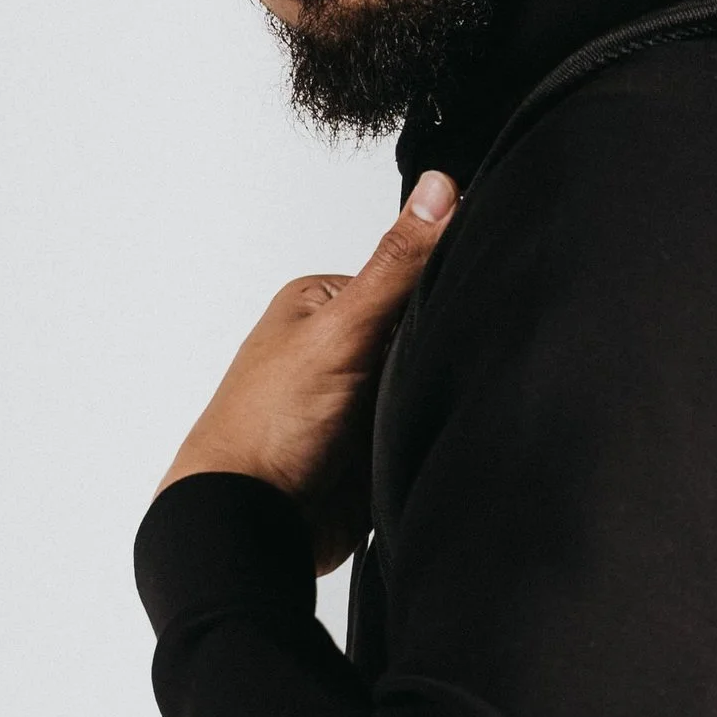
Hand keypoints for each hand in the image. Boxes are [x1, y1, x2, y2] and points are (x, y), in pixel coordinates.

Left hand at [159, 171, 458, 572]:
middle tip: (440, 369)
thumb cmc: (269, 427)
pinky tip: (435, 435)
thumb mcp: (342, 330)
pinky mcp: (372, 448)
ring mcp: (356, 399)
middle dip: (439, 351)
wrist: (252, 526)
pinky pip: (421, 429)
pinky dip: (430, 433)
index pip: (409, 274)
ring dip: (435, 397)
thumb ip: (397, 266)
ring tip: (429, 407)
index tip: (464, 308)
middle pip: (421, 331)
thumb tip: (441, 189)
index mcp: (322, 300)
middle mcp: (340, 345)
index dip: (444, 290)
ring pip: (427, 382)